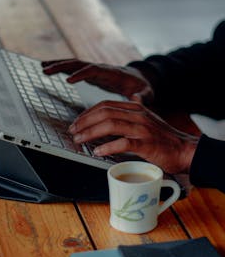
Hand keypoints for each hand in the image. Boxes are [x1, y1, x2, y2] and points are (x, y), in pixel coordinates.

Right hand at [42, 58, 153, 103]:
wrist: (138, 78)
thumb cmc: (141, 86)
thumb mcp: (146, 92)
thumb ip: (143, 96)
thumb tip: (138, 99)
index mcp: (112, 73)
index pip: (94, 71)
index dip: (81, 74)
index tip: (69, 80)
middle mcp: (100, 68)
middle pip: (79, 63)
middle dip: (62, 66)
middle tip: (46, 70)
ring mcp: (94, 69)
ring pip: (73, 64)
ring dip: (58, 65)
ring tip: (42, 67)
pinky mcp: (90, 73)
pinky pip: (73, 68)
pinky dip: (61, 68)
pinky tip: (48, 69)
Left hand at [68, 100, 198, 173]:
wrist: (184, 150)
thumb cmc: (162, 139)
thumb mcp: (144, 122)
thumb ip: (126, 119)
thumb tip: (105, 122)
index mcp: (136, 108)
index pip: (106, 105)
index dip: (88, 113)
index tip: (77, 122)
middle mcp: (138, 114)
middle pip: (104, 113)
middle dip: (84, 122)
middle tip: (73, 131)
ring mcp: (142, 128)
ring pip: (111, 125)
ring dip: (91, 132)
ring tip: (79, 140)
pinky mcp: (146, 144)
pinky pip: (123, 143)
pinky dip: (108, 146)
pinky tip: (98, 151)